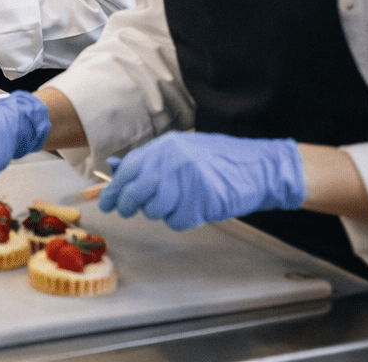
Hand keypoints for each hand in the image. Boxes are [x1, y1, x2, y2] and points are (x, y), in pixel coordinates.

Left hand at [99, 131, 305, 230]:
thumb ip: (150, 160)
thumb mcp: (182, 151)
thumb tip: (116, 167)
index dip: (114, 189)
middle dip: (127, 205)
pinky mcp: (202, 201)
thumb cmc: (219, 161)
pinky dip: (180, 220)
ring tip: (175, 204)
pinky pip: (176, 221)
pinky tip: (192, 211)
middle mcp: (174, 160)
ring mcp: (188, 180)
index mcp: (166, 147)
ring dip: (159, 212)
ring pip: (154, 209)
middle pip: (136, 191)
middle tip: (127, 212)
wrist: (261, 167)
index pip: (129, 170)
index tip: (106, 203)